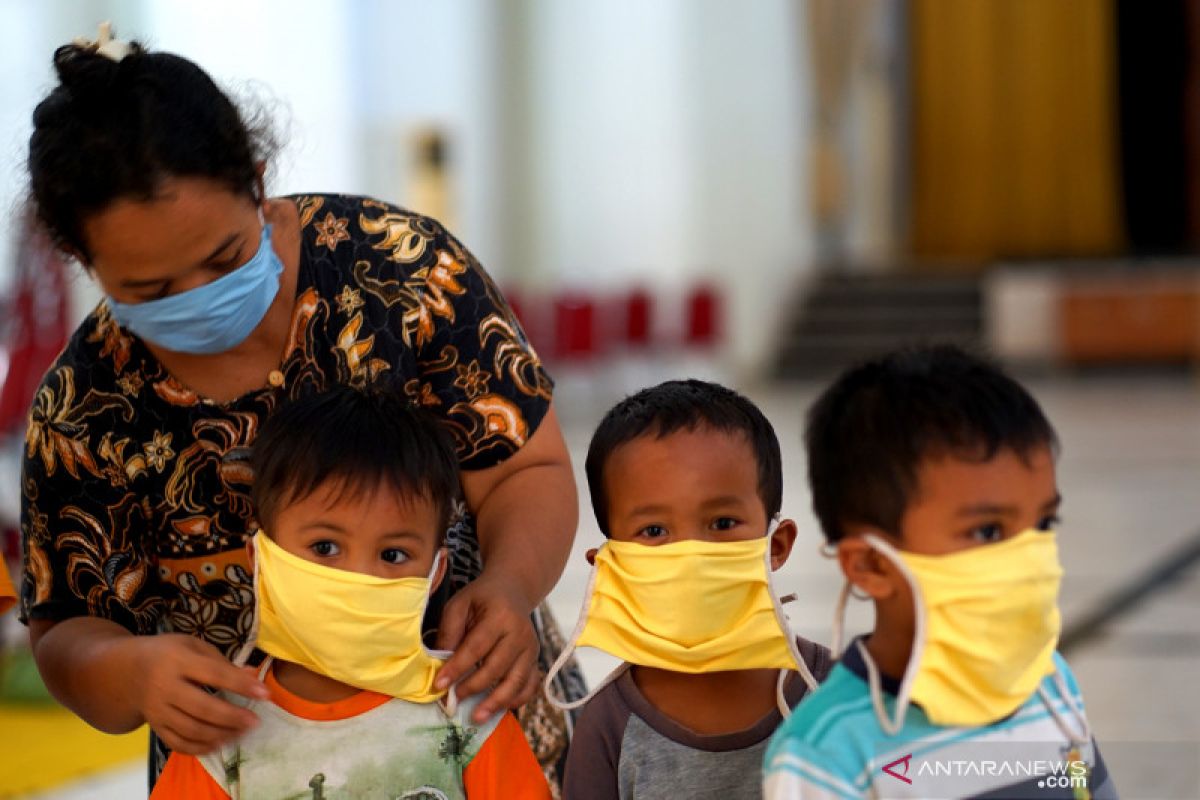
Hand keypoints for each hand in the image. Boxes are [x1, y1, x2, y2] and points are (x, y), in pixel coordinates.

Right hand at [123, 634, 268, 754]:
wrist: (128, 672)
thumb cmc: (169, 654)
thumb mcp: (194, 646)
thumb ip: (223, 662)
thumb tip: (253, 674)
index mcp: (178, 661)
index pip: (214, 674)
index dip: (241, 685)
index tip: (265, 693)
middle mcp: (165, 687)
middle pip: (202, 708)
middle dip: (232, 717)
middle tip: (255, 721)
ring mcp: (158, 710)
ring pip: (191, 729)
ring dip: (220, 734)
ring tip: (242, 732)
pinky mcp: (155, 727)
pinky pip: (178, 743)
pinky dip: (201, 748)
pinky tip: (220, 743)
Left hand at [434, 574, 540, 723]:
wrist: (512, 591)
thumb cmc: (481, 599)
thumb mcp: (460, 604)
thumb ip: (449, 630)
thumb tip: (440, 663)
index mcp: (500, 616)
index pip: (476, 647)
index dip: (457, 668)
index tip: (440, 685)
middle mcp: (520, 633)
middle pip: (496, 667)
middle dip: (473, 687)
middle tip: (453, 700)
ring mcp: (531, 648)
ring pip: (516, 681)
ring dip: (496, 702)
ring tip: (477, 717)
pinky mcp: (536, 660)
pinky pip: (530, 685)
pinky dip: (517, 700)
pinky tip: (500, 709)